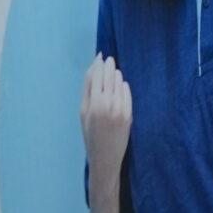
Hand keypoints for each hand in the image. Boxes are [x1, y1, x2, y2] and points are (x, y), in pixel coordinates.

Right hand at [81, 55, 131, 195]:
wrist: (105, 157)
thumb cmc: (90, 134)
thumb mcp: (83, 112)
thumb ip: (87, 90)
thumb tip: (92, 68)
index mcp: (92, 104)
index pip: (96, 76)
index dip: (98, 64)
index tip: (100, 56)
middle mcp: (106, 104)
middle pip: (108, 76)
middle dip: (108, 66)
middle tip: (109, 59)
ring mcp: (119, 108)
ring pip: (119, 82)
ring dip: (116, 74)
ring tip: (113, 72)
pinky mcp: (129, 113)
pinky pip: (127, 92)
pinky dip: (123, 86)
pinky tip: (120, 84)